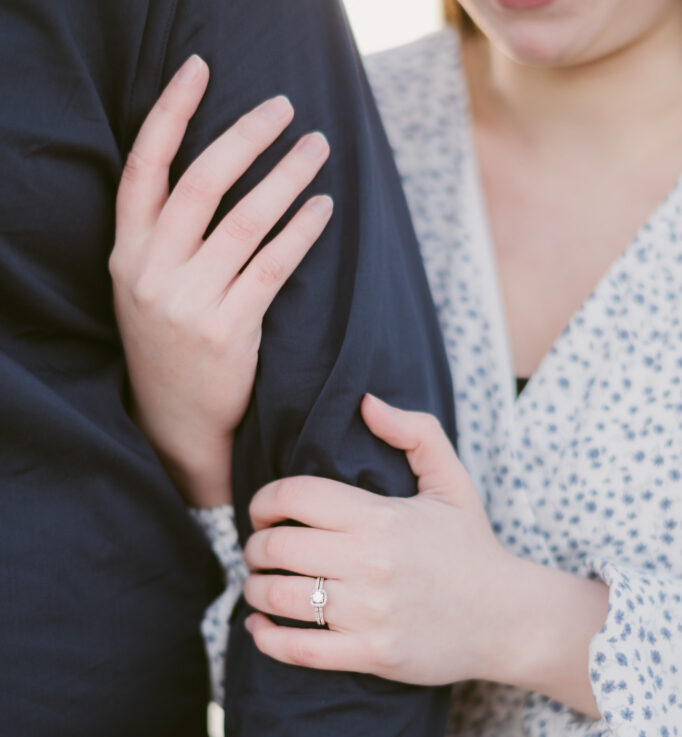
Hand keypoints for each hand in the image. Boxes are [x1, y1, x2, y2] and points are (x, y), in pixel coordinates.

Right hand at [109, 54, 332, 506]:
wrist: (177, 424)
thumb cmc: (169, 348)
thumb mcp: (145, 289)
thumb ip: (165, 237)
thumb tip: (218, 171)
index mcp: (127, 255)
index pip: (143, 168)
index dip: (170, 114)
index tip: (199, 70)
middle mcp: (152, 273)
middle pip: (202, 183)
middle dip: (246, 136)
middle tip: (284, 107)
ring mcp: (189, 303)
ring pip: (246, 220)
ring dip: (286, 176)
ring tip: (316, 148)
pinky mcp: (228, 330)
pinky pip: (273, 266)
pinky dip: (301, 231)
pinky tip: (322, 208)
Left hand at [242, 394, 513, 685]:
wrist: (510, 619)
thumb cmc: (472, 549)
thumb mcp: (453, 483)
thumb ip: (415, 433)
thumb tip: (366, 402)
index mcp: (381, 516)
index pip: (295, 495)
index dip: (264, 500)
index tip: (262, 511)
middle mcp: (371, 562)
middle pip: (277, 546)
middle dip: (254, 546)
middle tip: (258, 550)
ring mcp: (370, 612)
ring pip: (278, 595)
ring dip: (254, 588)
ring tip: (258, 584)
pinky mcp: (372, 653)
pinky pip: (298, 648)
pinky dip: (265, 637)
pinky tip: (258, 626)